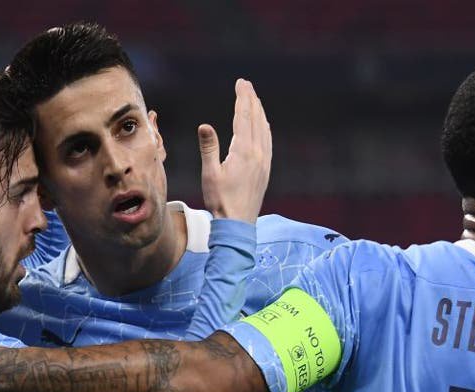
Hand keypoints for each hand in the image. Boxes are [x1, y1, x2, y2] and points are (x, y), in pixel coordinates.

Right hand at [198, 78, 271, 223]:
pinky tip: (263, 126)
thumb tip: (205, 125)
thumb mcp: (210, 174)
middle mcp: (258, 154)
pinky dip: (265, 128)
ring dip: (259, 112)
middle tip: (246, 85)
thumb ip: (209, 148)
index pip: (243, 117)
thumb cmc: (220, 201)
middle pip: (256, 119)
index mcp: (244, 151)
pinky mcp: (266, 170)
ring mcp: (264, 162)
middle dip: (251, 100)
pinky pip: (268, 142)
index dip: (242, 98)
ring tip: (254, 100)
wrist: (238, 225)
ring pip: (264, 129)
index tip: (241, 83)